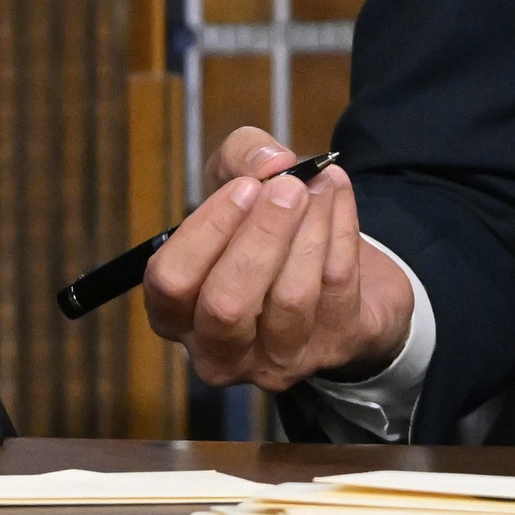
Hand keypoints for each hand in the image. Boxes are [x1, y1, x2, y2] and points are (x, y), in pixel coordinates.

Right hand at [143, 124, 414, 391]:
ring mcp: (279, 357)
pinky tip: (337, 194)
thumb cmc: (266, 231)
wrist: (338, 274)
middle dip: (261, 235)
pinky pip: (338, 285)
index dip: (207, 231)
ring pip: (291, 298)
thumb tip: (272, 160)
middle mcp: (220, 349)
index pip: (171, 283)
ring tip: (319, 182)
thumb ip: (244, 157)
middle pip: (226, 304)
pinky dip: (342, 229)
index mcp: (178, 313)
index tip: (245, 187)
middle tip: (288, 187)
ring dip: (309, 228)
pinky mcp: (335, 346)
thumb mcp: (240, 183)